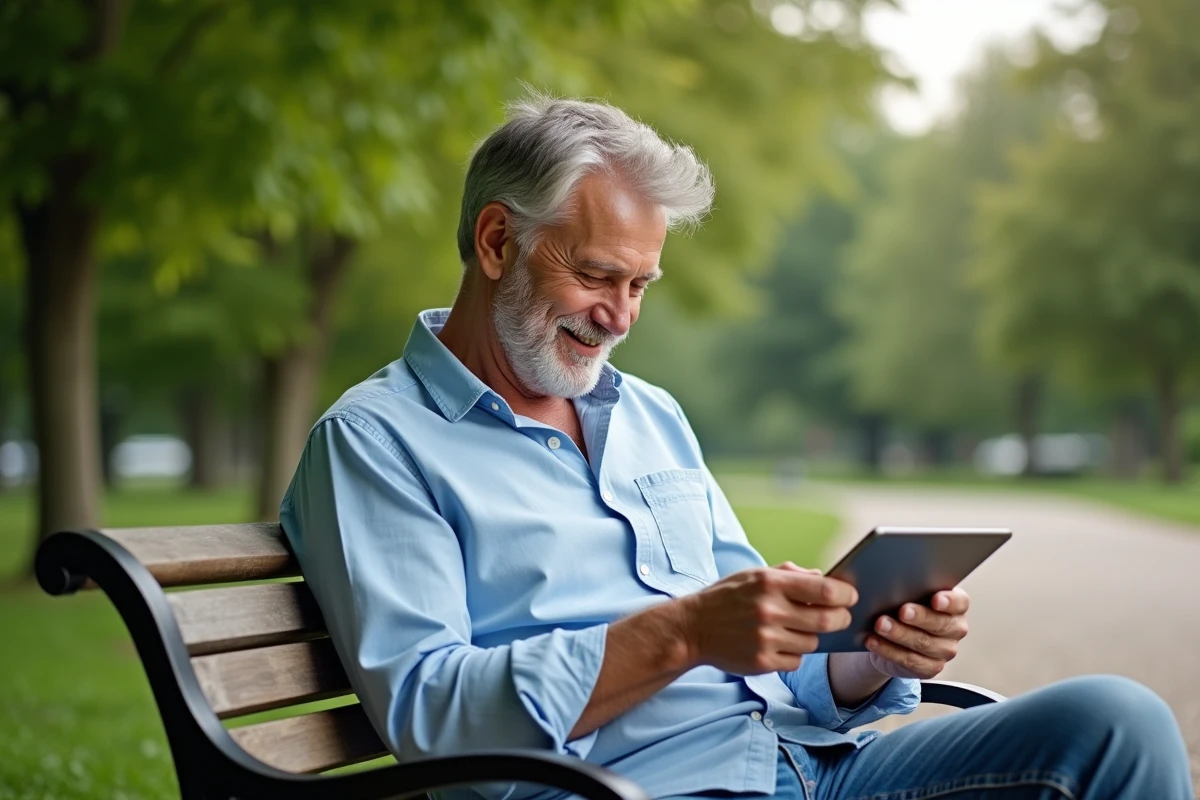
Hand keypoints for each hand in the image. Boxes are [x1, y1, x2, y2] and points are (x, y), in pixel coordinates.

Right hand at [678, 562, 857, 674]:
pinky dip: (793, 653)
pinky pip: (796, 660)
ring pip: (813, 643)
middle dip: (841, 619)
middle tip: (840, 617)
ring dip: (811, 637)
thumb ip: (790, 574)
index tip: (850, 596)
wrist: (692, 628)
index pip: (825, 591)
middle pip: (827, 620)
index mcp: (770, 583)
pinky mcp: (762, 662)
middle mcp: (769, 611)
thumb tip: (825, 578)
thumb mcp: (754, 575)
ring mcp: (766, 639)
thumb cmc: (727, 597)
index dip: (845, 595)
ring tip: (795, 629)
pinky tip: (778, 644)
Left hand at [865, 588, 969, 679]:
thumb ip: (907, 588)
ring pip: (924, 643)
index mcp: (955, 606)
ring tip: (880, 625)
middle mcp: (954, 629)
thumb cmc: (902, 608)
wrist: (891, 638)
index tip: (935, 599)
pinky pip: (910, 661)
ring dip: (900, 634)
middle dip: (920, 617)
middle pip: (941, 624)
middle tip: (902, 611)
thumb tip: (887, 582)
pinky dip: (889, 651)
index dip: (949, 601)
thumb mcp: (906, 595)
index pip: (960, 602)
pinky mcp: (930, 668)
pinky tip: (874, 641)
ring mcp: (945, 651)